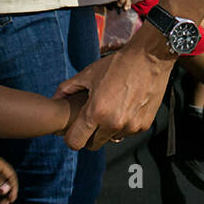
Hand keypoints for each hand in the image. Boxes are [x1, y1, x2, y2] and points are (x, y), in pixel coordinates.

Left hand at [54, 29, 174, 150]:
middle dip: (90, 135)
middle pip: (93, 145)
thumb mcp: (88, 73)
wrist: (149, 58)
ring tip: (112, 108)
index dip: (72, 137)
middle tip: (93, 118)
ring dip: (109, 129)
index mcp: (96, 112)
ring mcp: (130, 126)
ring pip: (111, 138)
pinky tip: (126, 106)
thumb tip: (54, 99)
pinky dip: (125, 124)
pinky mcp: (144, 125)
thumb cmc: (117, 64)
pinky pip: (128, 132)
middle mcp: (113, 123)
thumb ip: (67, 88)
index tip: (75, 130)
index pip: (75, 142)